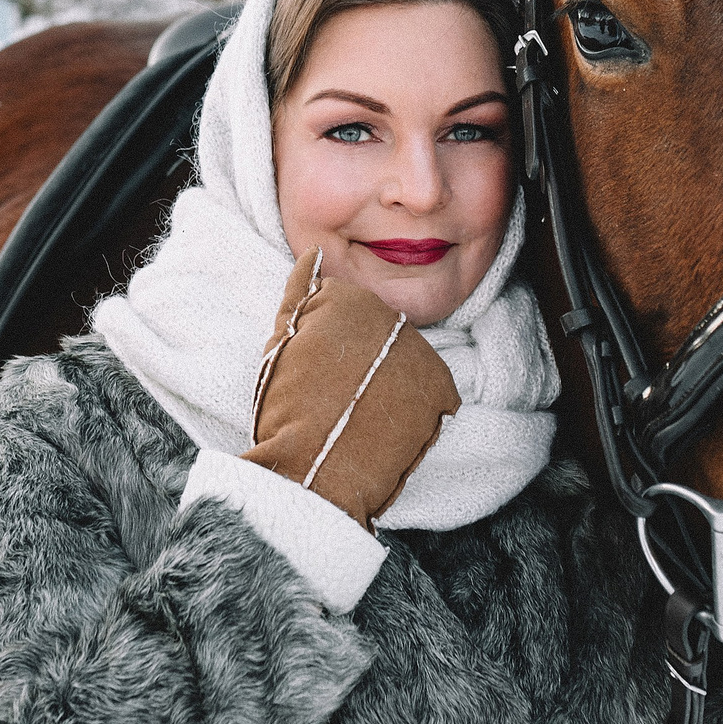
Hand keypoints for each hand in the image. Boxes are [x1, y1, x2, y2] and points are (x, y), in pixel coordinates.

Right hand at [243, 248, 459, 528]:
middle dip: (365, 366)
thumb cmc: (286, 409)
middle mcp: (393, 317)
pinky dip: (414, 413)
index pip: (351, 317)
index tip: (320, 378)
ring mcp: (421, 353)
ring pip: (405, 366)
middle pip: (381, 339)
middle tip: (339, 400)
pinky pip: (432, 397)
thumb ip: (297, 293)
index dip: (333, 353)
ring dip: (390, 388)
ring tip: (360, 417)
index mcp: (353, 299)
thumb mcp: (280, 343)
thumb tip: (313, 253)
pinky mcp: (442, 390)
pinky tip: (386, 428)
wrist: (314, 470)